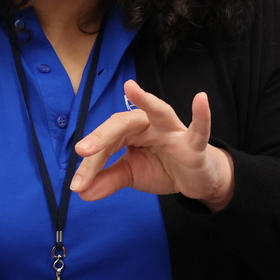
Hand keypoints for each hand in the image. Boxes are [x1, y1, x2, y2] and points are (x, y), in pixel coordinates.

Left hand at [69, 80, 234, 211]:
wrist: (194, 180)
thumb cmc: (162, 168)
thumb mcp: (130, 174)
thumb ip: (107, 181)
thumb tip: (81, 192)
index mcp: (131, 132)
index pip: (107, 142)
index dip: (91, 163)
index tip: (78, 183)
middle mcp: (149, 124)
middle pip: (123, 123)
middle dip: (102, 136)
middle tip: (82, 150)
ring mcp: (173, 130)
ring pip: (157, 113)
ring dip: (145, 101)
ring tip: (131, 88)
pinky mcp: (194, 143)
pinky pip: (199, 129)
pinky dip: (201, 115)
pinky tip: (201, 99)